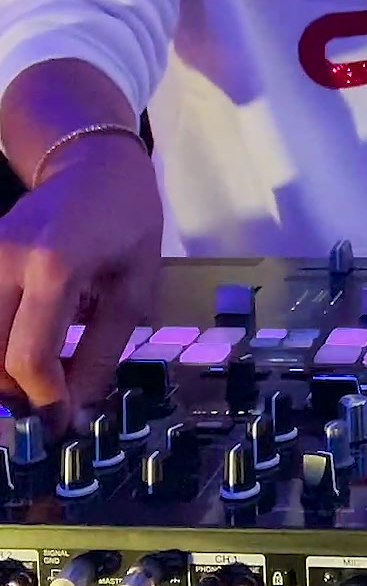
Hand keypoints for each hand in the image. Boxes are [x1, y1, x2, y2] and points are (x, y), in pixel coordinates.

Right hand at [0, 134, 162, 431]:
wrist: (92, 163)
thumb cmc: (127, 219)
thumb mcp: (135, 286)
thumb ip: (102, 349)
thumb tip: (76, 407)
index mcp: (54, 266)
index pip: (29, 357)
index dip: (44, 401)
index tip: (63, 422)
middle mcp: (6, 260)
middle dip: (18, 392)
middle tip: (52, 404)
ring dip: (3, 372)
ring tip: (40, 379)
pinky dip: (0, 345)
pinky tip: (25, 352)